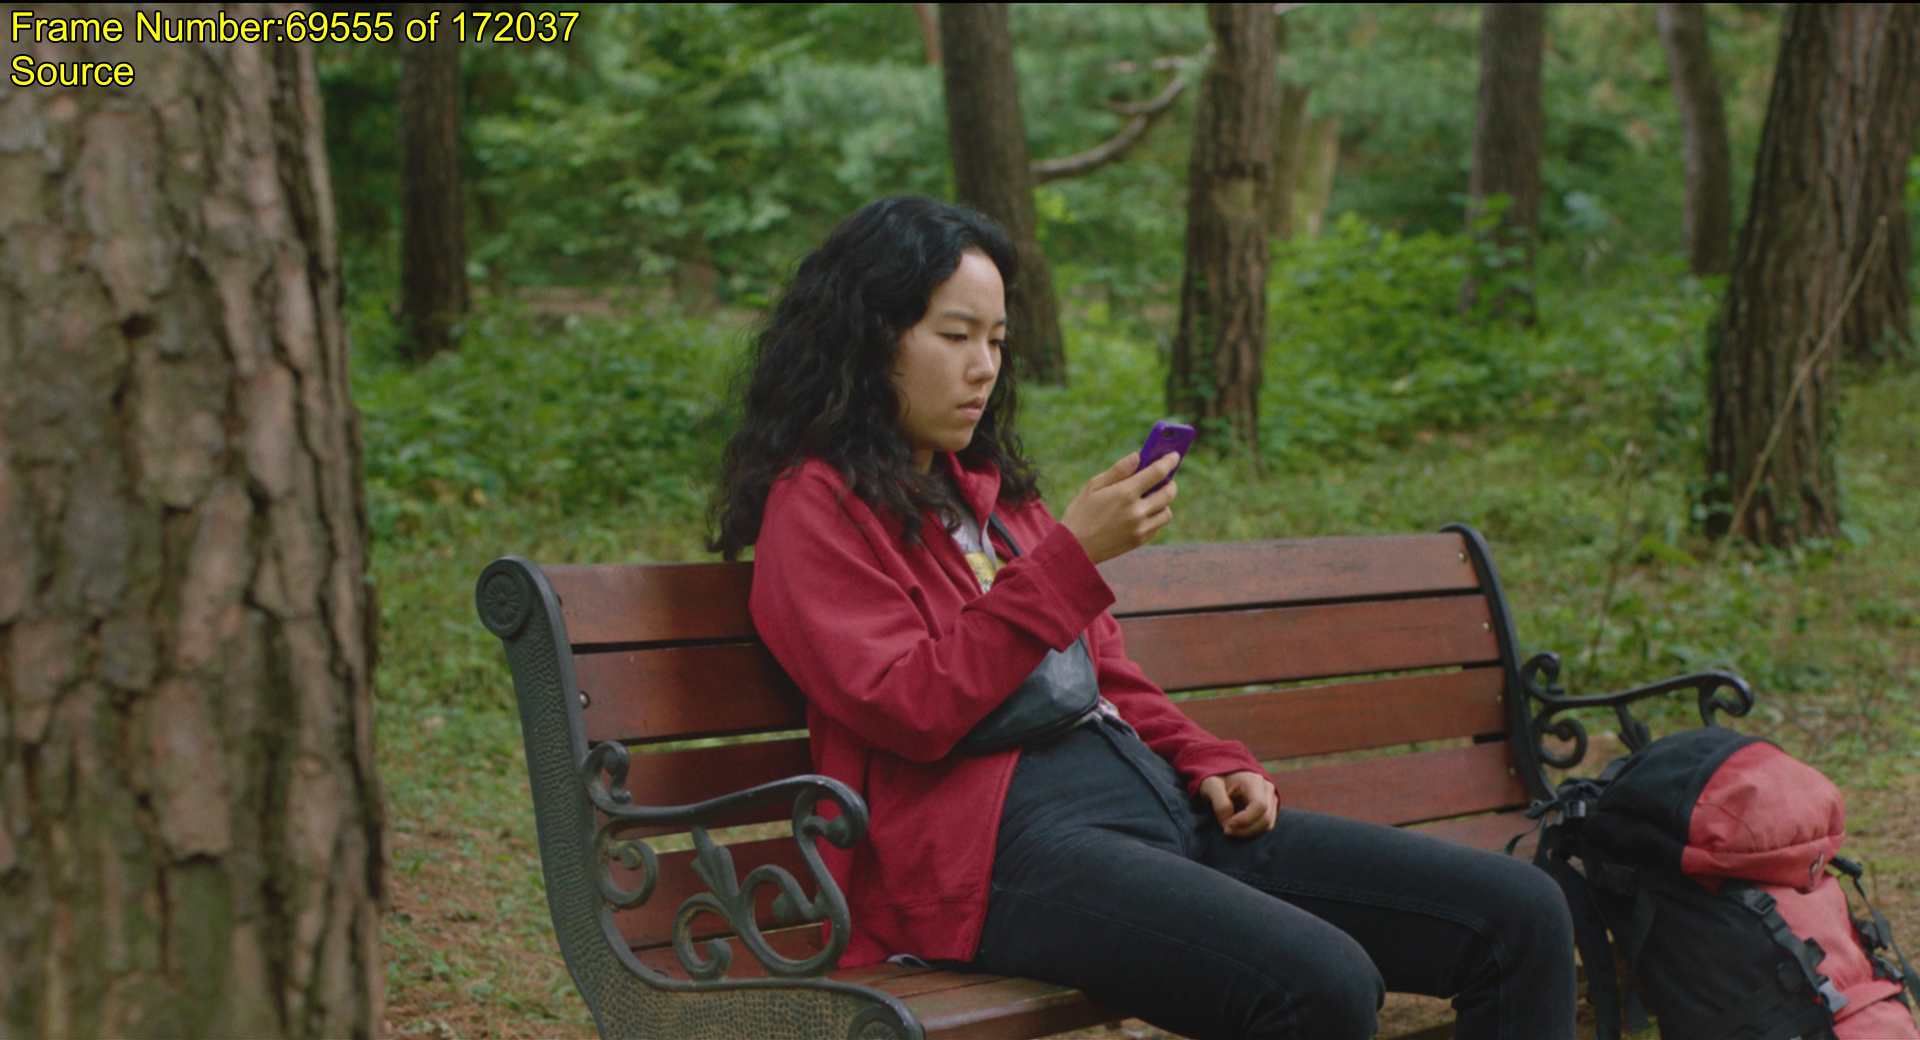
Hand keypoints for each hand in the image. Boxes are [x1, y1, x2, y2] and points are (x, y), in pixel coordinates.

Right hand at [1059, 452, 1178, 563]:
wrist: (1074, 548)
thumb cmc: (1080, 513)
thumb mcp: (1093, 486)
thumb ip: (1118, 470)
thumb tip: (1137, 456)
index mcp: (1125, 493)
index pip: (1157, 472)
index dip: (1168, 461)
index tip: (1174, 456)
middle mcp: (1136, 511)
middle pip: (1168, 493)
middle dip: (1169, 482)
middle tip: (1164, 478)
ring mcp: (1140, 528)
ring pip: (1166, 512)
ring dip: (1163, 502)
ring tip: (1151, 498)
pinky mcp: (1139, 540)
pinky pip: (1157, 526)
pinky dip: (1155, 517)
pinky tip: (1142, 513)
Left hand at [1198, 771, 1277, 838]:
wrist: (1224, 773)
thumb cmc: (1217, 778)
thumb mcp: (1212, 786)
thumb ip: (1220, 804)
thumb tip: (1230, 824)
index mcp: (1254, 780)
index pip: (1259, 806)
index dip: (1245, 821)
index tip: (1227, 826)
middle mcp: (1267, 789)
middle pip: (1265, 819)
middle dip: (1245, 830)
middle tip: (1226, 831)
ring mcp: (1271, 798)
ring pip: (1267, 825)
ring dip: (1248, 833)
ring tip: (1230, 829)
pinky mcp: (1270, 808)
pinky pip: (1265, 825)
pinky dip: (1252, 831)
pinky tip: (1237, 828)